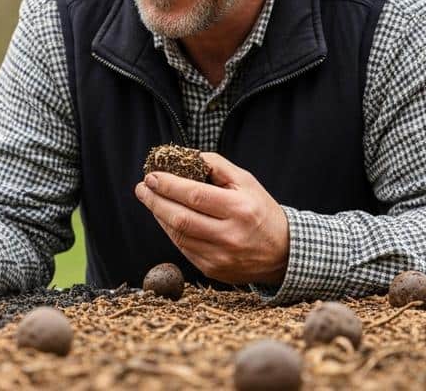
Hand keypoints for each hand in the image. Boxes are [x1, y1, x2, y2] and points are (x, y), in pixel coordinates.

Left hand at [134, 152, 289, 284]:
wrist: (283, 253)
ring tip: (151, 200)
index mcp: (240, 209)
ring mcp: (220, 256)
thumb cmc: (261, 210)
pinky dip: (171, 231)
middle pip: (180, 218)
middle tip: (142, 188)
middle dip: (155, 201)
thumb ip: (216, 165)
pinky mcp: (212, 269)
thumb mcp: (246, 182)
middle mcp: (230, 235)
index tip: (151, 176)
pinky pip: (183, 248)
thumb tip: (185, 156)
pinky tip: (165, 218)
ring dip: (159, 216)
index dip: (168, 185)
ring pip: (178, 235)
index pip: (194, 196)